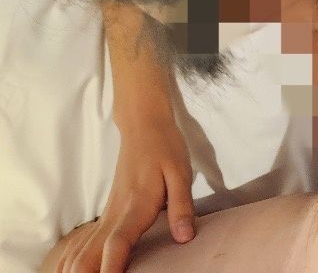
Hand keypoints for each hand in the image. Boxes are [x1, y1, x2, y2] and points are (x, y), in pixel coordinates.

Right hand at [56, 115, 194, 272]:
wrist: (143, 123)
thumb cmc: (164, 146)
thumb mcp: (181, 172)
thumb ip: (181, 206)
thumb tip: (185, 237)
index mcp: (136, 205)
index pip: (118, 241)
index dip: (111, 266)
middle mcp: (116, 213)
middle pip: (89, 253)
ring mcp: (107, 214)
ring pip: (81, 249)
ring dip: (76, 270)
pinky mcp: (107, 214)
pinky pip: (83, 242)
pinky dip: (73, 260)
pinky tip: (68, 271)